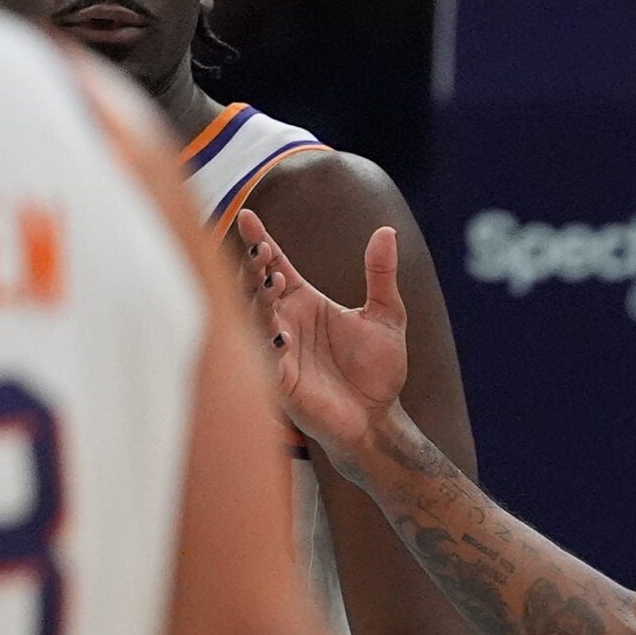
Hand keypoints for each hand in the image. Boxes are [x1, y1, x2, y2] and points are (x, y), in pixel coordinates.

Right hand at [235, 210, 409, 468]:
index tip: (248, 215)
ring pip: (253, 316)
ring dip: (259, 299)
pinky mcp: (278, 379)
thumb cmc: (379, 371)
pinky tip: (279, 333)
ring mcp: (276, 349)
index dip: (260, 240)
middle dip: (254, 266)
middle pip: (255, 285)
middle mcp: (284, 320)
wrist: (379, 419)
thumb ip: (381, 274)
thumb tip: (387, 231)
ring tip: (271, 281)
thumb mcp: (387, 316)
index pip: (275, 265)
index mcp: (303, 301)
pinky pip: (263, 357)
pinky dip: (267, 343)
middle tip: (261, 249)